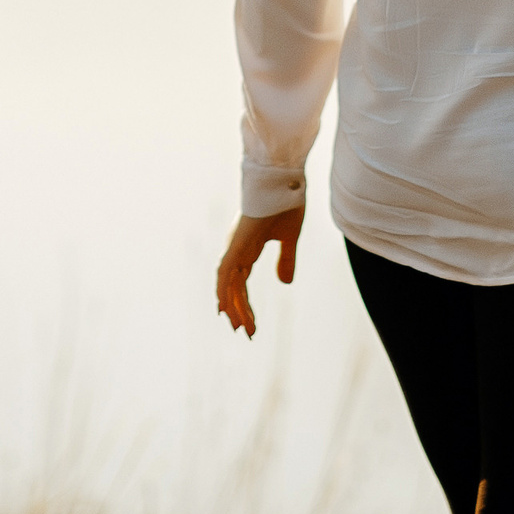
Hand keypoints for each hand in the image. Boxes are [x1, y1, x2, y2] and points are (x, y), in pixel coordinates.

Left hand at [215, 206, 303, 337]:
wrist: (282, 180)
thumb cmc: (286, 202)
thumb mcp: (289, 239)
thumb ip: (285, 260)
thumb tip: (284, 283)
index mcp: (248, 247)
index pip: (241, 281)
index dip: (243, 302)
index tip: (249, 322)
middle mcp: (237, 250)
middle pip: (234, 288)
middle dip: (240, 311)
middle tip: (249, 333)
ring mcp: (235, 247)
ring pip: (228, 286)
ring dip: (235, 308)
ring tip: (244, 329)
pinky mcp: (235, 245)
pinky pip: (224, 275)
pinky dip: (224, 293)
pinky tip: (226, 310)